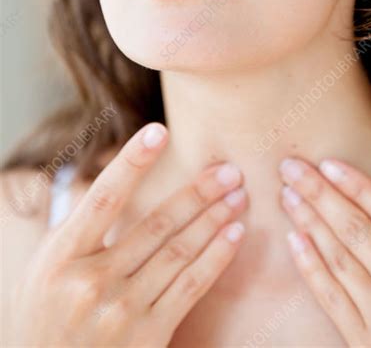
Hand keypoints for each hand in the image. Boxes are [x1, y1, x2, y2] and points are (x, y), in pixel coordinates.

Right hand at [11, 123, 246, 347]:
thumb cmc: (45, 318)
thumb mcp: (46, 269)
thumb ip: (81, 229)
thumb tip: (123, 177)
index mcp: (62, 257)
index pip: (105, 197)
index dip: (134, 162)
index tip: (159, 131)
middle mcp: (92, 282)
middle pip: (156, 224)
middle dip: (198, 192)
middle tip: (228, 169)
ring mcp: (122, 312)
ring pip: (179, 252)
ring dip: (214, 219)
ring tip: (238, 195)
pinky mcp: (148, 338)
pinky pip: (190, 287)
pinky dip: (216, 257)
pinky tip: (233, 234)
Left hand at [278, 156, 370, 346]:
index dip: (358, 186)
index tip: (330, 164)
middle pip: (356, 229)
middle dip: (320, 193)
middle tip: (291, 167)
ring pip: (338, 257)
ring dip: (309, 221)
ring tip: (288, 194)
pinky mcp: (364, 343)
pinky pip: (330, 297)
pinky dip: (309, 266)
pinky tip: (294, 240)